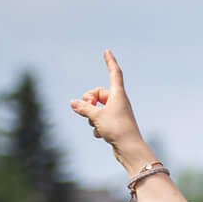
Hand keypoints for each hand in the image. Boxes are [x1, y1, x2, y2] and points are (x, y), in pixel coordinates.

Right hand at [68, 50, 150, 170]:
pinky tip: (101, 135)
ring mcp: (117, 113)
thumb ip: (83, 107)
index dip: (110, 62)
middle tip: (88, 109)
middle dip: (89, 100)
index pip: (114, 73)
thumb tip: (72, 102)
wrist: (130, 150)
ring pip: (98, 109)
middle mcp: (119, 102)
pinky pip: (101, 121)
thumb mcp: (96, 116)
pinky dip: (97, 127)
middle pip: (98, 94)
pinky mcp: (115, 125)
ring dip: (92, 117)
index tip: (107, 51)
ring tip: (97, 125)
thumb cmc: (117, 130)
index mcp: (118, 95)